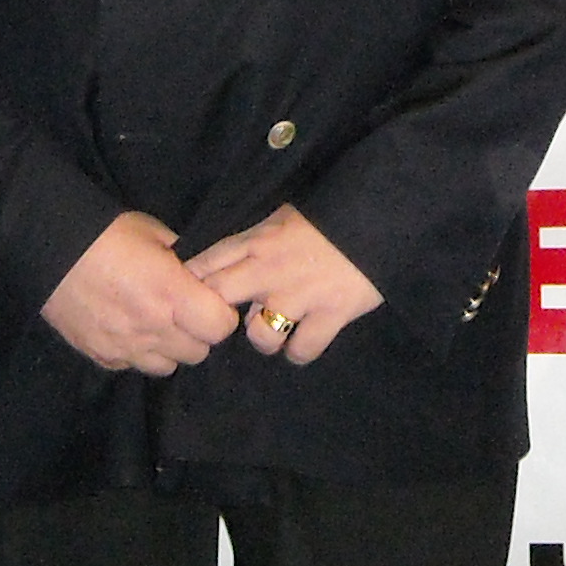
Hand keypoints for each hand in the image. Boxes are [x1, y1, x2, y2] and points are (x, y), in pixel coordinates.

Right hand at [43, 211, 239, 374]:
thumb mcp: (156, 234)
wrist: (49, 249)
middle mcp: (151, 327)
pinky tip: (129, 327)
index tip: (211, 300)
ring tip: (156, 321)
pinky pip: (134, 366)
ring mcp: (124, 347)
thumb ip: (186, 259)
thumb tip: (204, 274)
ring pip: (169, 366)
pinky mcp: (101, 356)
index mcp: (170, 293)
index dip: (221, 314)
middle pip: (198, 352)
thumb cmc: (108, 234)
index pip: (220, 327)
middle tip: (184, 309)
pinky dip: (139, 353)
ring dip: (170, 347)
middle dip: (198, 332)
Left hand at [187, 204, 384, 365]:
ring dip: (264, 337)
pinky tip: (304, 340)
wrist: (379, 216)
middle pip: (217, 302)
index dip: (189, 285)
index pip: (203, 265)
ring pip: (258, 337)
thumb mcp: (284, 216)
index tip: (186, 298)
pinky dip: (300, 351)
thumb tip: (228, 260)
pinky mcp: (329, 315)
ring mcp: (298, 296)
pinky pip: (300, 350)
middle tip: (227, 324)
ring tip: (277, 329)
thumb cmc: (330, 214)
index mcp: (256, 241)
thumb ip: (256, 240)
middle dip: (215, 317)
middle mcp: (269, 270)